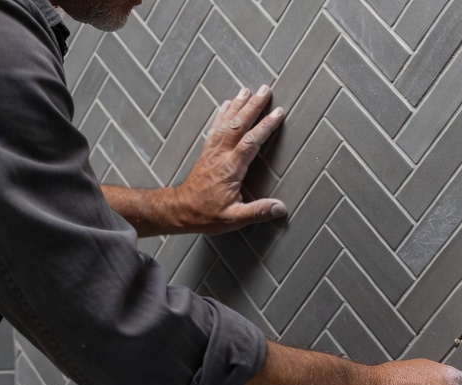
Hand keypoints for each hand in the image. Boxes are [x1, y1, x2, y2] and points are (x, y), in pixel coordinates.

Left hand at [171, 85, 285, 233]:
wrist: (180, 210)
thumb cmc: (206, 215)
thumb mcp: (234, 218)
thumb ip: (258, 212)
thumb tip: (281, 207)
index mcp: (230, 169)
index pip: (251, 142)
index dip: (265, 126)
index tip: (277, 113)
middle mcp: (220, 155)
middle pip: (239, 124)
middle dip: (253, 106)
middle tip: (265, 90)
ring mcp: (212, 151)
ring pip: (227, 122)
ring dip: (238, 105)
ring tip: (248, 90)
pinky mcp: (207, 152)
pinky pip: (216, 128)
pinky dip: (222, 113)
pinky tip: (227, 104)